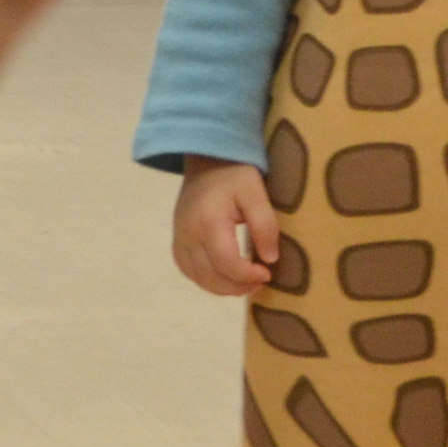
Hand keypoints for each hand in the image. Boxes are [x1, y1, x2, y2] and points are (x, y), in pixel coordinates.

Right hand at [173, 158, 279, 293]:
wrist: (206, 159)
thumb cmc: (234, 173)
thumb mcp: (256, 192)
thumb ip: (264, 225)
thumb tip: (270, 259)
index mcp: (208, 222)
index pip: (226, 263)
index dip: (247, 276)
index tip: (267, 274)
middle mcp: (188, 235)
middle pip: (210, 277)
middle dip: (238, 286)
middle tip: (260, 281)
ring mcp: (180, 238)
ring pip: (198, 278)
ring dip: (223, 287)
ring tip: (246, 282)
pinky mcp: (178, 240)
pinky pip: (188, 270)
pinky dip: (207, 280)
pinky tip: (225, 276)